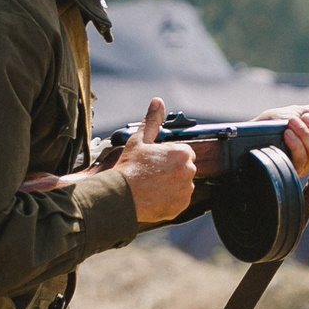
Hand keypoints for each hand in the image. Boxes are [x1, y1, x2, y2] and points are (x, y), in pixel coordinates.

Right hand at [113, 96, 197, 224]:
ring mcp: (185, 191)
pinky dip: (171, 199)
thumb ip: (152, 121)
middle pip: (185, 168)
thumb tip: (157, 102)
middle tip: (153, 173)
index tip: (157, 161)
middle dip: (173, 170)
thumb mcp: (139, 140)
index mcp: (181, 154)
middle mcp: (188, 172)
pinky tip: (156, 195)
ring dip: (173, 185)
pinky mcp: (181, 206)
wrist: (121, 196)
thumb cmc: (129, 168)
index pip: (185, 152)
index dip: (170, 156)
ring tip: (153, 185)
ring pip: (183, 185)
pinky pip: (180, 200)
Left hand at [255, 102, 308, 177]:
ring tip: (292, 123)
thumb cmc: (274, 123)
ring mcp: (302, 165)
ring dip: (305, 133)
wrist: (252, 132)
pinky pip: (302, 158)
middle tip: (307, 118)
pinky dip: (296, 142)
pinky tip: (287, 133)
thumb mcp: (299, 111)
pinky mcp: (290, 168)